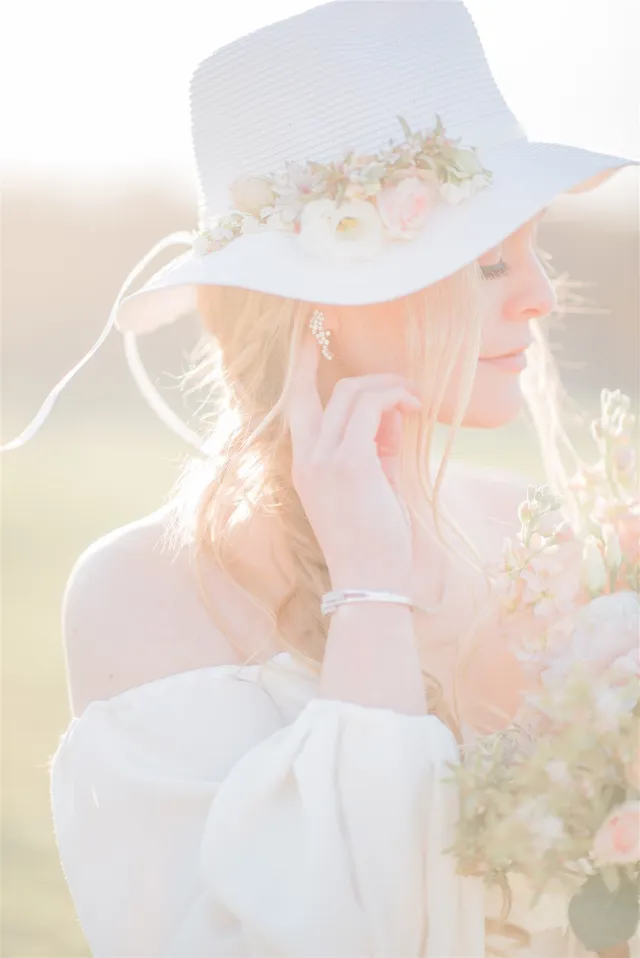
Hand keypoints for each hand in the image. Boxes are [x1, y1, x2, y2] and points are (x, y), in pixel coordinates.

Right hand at [285, 326, 421, 589]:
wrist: (370, 582)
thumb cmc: (374, 542)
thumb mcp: (372, 486)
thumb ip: (377, 446)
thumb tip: (392, 411)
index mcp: (304, 464)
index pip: (296, 402)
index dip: (302, 365)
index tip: (313, 333)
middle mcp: (307, 457)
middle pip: (323, 390)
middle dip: (355, 369)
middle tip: (396, 374)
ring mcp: (324, 458)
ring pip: (351, 392)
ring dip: (387, 386)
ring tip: (415, 399)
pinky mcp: (349, 462)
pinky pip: (371, 407)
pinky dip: (394, 397)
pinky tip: (415, 407)